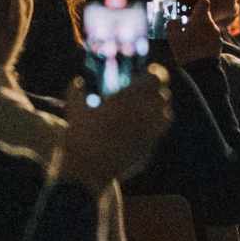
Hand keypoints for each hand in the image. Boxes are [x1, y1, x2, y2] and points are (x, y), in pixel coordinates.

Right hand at [53, 65, 173, 191]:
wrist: (86, 169)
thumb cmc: (78, 137)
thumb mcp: (73, 109)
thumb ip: (76, 91)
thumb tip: (78, 80)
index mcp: (128, 99)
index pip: (156, 78)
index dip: (156, 73)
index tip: (150, 71)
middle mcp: (143, 114)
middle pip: (164, 95)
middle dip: (156, 90)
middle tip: (146, 90)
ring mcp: (149, 133)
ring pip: (166, 113)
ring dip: (159, 108)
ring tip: (147, 108)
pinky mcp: (149, 148)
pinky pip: (160, 132)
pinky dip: (156, 126)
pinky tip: (143, 126)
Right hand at [162, 8, 225, 65]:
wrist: (203, 71)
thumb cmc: (187, 53)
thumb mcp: (173, 38)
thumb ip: (172, 25)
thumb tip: (174, 20)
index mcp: (201, 20)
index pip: (203, 0)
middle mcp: (211, 25)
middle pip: (203, 13)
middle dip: (193, 14)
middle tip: (182, 18)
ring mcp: (216, 34)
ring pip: (206, 24)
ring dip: (197, 25)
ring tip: (186, 33)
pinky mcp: (218, 43)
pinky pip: (209, 33)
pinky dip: (201, 34)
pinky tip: (193, 42)